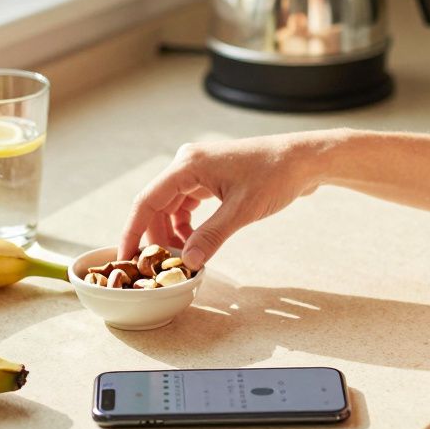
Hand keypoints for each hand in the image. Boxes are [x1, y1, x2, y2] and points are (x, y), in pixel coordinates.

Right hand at [118, 134, 322, 269]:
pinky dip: (187, 226)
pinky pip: (187, 205)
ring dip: (172, 233)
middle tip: (158, 268)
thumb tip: (187, 262)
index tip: (125, 259)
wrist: (304, 160)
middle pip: (156, 205)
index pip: (147, 201)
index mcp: (188, 164)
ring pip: (171, 207)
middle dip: (155, 237)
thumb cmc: (276, 175)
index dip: (133, 232)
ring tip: (181, 258)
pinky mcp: (211, 178)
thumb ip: (211, 236)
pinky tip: (194, 243)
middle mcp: (188, 163)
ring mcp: (199, 170)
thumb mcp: (242, 210)